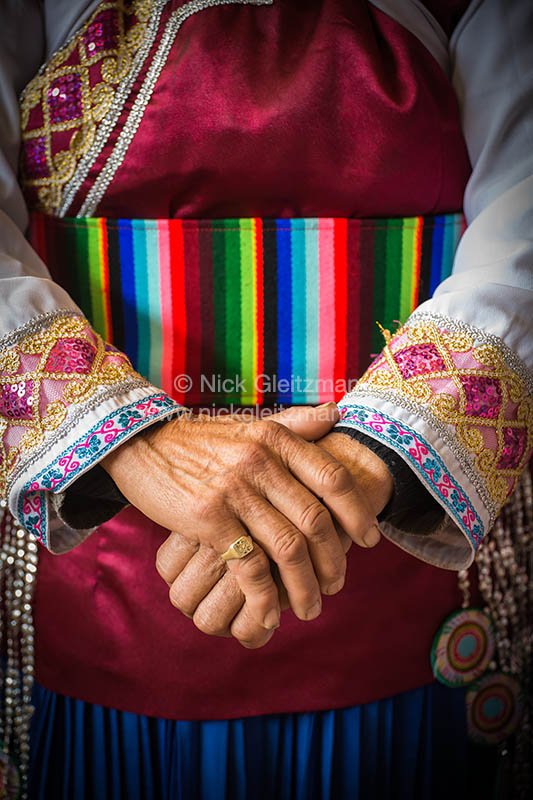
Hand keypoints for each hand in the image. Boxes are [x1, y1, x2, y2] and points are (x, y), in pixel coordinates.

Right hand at [155, 424, 393, 648]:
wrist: (142, 444)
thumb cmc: (202, 440)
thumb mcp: (252, 425)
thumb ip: (296, 423)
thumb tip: (338, 414)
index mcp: (276, 439)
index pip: (333, 478)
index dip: (357, 512)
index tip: (369, 540)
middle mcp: (261, 462)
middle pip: (316, 520)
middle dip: (334, 560)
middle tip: (338, 583)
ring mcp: (234, 490)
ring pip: (287, 548)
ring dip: (304, 586)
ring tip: (310, 608)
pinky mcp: (207, 517)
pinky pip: (247, 564)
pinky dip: (264, 595)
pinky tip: (269, 613)